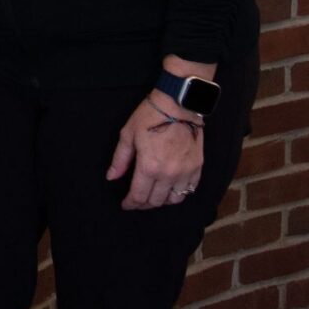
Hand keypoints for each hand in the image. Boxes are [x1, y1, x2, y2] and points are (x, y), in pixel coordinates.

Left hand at [105, 90, 203, 210]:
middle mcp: (169, 174)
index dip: (130, 203)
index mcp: (149, 167)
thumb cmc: (150, 117)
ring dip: (162, 201)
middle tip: (137, 201)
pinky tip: (171, 189)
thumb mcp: (128, 135)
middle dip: (143, 204)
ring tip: (153, 196)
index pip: (139, 196)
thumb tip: (111, 177)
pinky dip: (179, 193)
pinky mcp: (197, 167)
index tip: (126, 204)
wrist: (179, 104)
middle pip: (155, 201)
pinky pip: (189, 189)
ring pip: (174, 199)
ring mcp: (185, 172)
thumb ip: (120, 160)